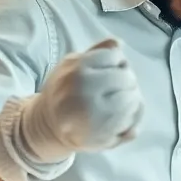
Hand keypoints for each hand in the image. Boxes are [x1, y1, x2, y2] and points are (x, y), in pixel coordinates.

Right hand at [19, 38, 143, 163]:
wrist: (48, 124)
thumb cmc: (64, 90)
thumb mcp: (72, 64)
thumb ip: (96, 52)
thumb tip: (119, 43)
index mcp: (77, 70)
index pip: (115, 57)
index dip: (118, 61)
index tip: (114, 68)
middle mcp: (85, 91)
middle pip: (126, 78)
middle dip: (128, 80)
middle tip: (123, 86)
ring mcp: (95, 116)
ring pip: (132, 101)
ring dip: (133, 99)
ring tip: (125, 101)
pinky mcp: (102, 137)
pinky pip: (131, 125)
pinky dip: (133, 119)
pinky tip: (124, 117)